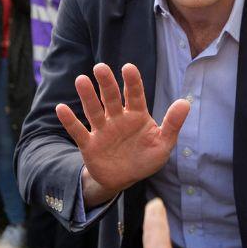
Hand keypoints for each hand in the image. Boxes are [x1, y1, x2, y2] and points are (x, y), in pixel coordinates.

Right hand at [57, 63, 189, 196]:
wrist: (124, 179)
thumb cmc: (145, 158)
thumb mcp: (163, 144)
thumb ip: (172, 124)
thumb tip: (185, 102)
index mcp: (137, 115)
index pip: (135, 95)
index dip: (132, 82)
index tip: (128, 68)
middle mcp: (118, 118)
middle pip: (111, 98)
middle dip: (106, 84)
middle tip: (100, 68)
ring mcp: (102, 130)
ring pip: (94, 110)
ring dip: (87, 96)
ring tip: (81, 80)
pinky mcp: (89, 144)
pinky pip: (78, 131)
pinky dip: (70, 121)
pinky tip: (61, 108)